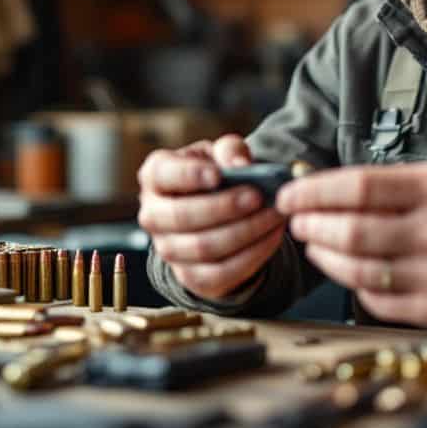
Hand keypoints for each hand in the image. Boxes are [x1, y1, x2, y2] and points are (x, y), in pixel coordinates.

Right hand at [137, 134, 285, 299]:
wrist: (218, 213)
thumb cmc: (216, 174)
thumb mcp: (221, 154)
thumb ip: (230, 151)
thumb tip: (241, 165)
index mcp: (155, 176)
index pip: (161, 174)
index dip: (188, 175)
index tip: (218, 175)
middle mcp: (153, 215)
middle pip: (181, 216)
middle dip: (224, 207)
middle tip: (258, 196)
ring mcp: (168, 250)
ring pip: (203, 247)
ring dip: (245, 231)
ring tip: (274, 214)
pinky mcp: (191, 277)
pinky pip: (221, 272)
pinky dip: (252, 255)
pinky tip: (272, 236)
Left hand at [276, 162, 426, 329]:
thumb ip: (386, 184)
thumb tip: (319, 189)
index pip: (358, 187)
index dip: (313, 192)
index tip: (288, 196)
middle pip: (352, 231)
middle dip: (312, 226)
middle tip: (296, 223)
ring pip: (357, 269)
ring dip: (325, 256)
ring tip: (314, 245)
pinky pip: (376, 298)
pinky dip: (354, 283)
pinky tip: (348, 269)